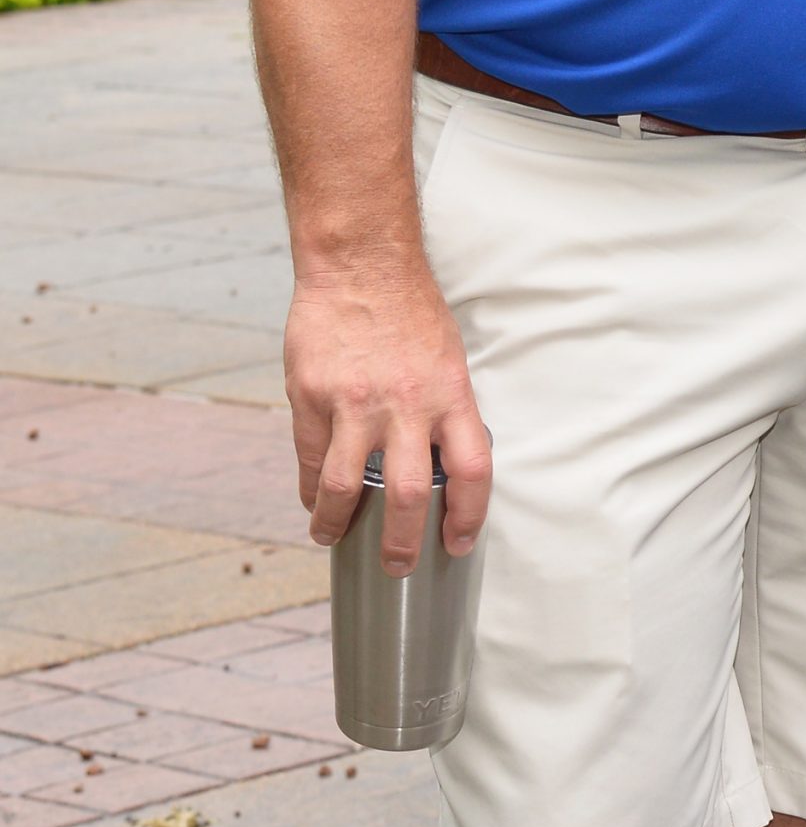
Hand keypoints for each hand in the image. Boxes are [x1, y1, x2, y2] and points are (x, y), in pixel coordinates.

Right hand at [284, 263, 491, 573]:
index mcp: (450, 392)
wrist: (361, 262)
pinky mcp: (312, 397)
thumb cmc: (409, 306)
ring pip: (348, 489)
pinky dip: (312, 490)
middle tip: (397, 564)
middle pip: (410, 494)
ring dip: (339, 526)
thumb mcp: (447, 355)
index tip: (457, 543)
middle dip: (403, 543)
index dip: (468, 515)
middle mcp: (406, 403)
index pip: (472, 469)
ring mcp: (355, 402)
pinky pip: (311, 460)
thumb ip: (443, 408)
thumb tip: (441, 462)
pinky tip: (314, 501)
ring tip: (334, 538)